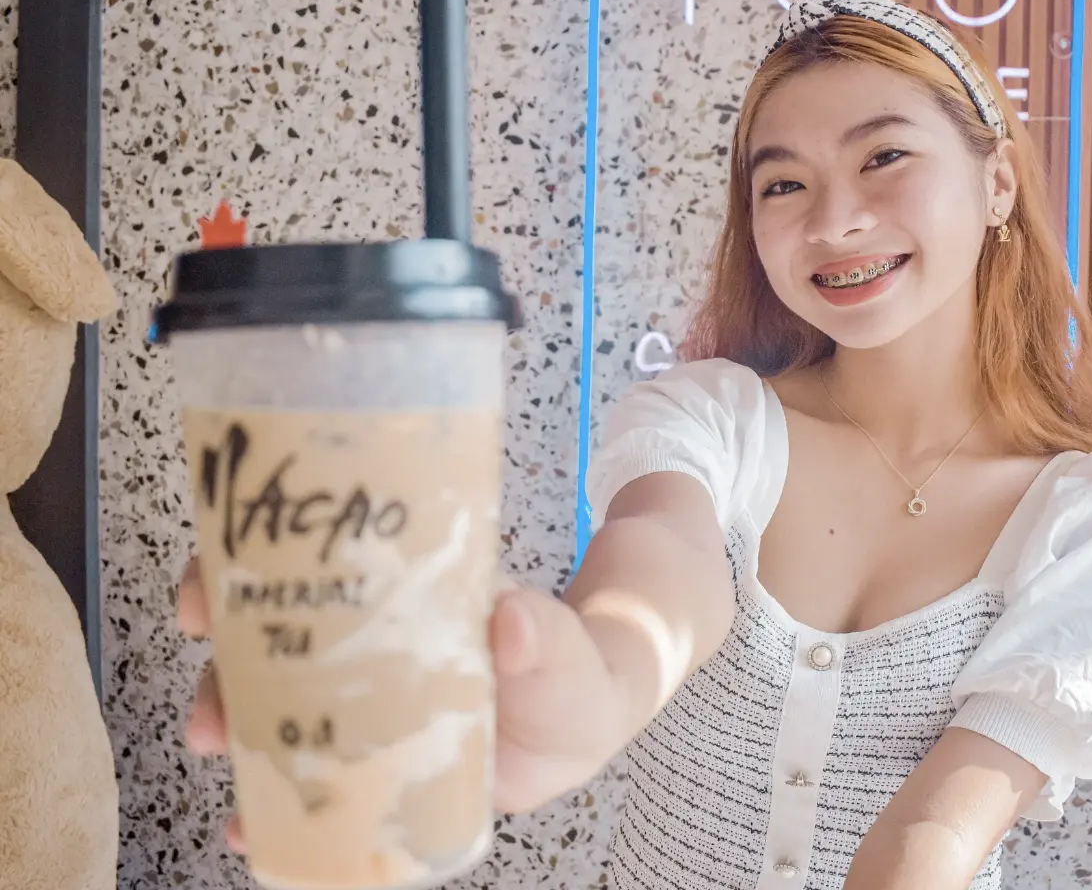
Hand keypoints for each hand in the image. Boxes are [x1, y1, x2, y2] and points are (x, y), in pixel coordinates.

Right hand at [178, 558, 631, 849]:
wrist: (590, 710)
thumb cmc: (573, 664)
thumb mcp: (567, 647)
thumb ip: (548, 636)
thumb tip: (513, 616)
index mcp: (399, 593)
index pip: (304, 563)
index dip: (238, 572)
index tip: (202, 600)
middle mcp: (369, 639)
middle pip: (270, 639)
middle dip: (222, 671)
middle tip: (209, 713)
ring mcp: (366, 702)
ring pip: (277, 705)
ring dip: (235, 728)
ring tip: (222, 761)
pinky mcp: (375, 762)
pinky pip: (310, 777)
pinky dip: (270, 801)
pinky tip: (245, 825)